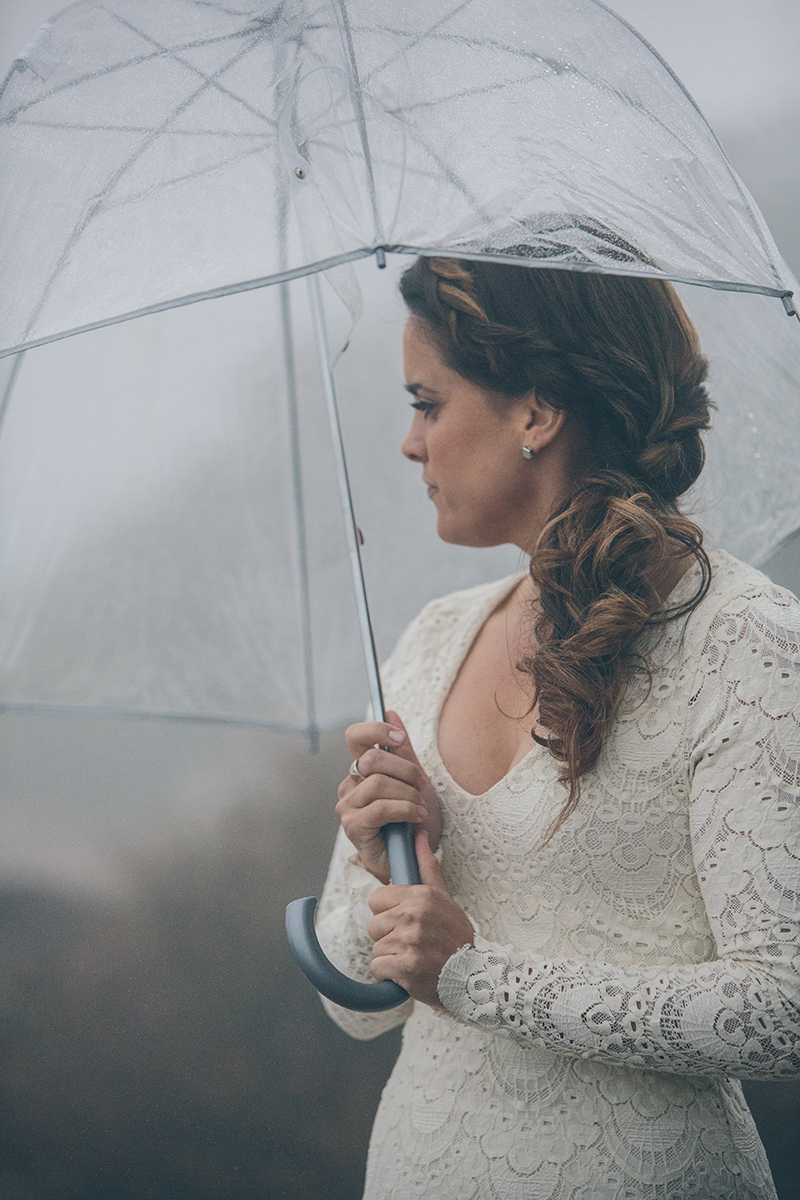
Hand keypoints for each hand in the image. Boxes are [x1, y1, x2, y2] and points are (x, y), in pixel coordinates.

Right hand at [337, 711, 442, 884]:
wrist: (413, 856)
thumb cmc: (411, 818)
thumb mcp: (412, 779)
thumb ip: (401, 749)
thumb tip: (391, 712)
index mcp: (361, 769)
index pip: (355, 737)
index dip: (376, 731)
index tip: (400, 739)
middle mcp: (350, 784)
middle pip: (371, 760)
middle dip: (404, 770)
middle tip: (422, 784)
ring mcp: (348, 806)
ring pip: (378, 784)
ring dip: (408, 794)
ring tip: (420, 807)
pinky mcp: (353, 827)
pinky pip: (380, 808)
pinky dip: (404, 810)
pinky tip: (416, 818)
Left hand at [367, 829, 473, 1007]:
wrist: (474, 977)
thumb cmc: (455, 936)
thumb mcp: (443, 897)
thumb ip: (426, 865)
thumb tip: (418, 834)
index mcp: (421, 896)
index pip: (376, 900)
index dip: (388, 913)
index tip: (405, 923)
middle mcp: (414, 915)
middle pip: (374, 925)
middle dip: (389, 937)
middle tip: (414, 943)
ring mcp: (411, 942)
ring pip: (377, 948)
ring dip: (391, 957)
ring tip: (415, 958)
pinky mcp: (407, 968)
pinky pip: (378, 969)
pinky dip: (390, 976)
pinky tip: (410, 973)